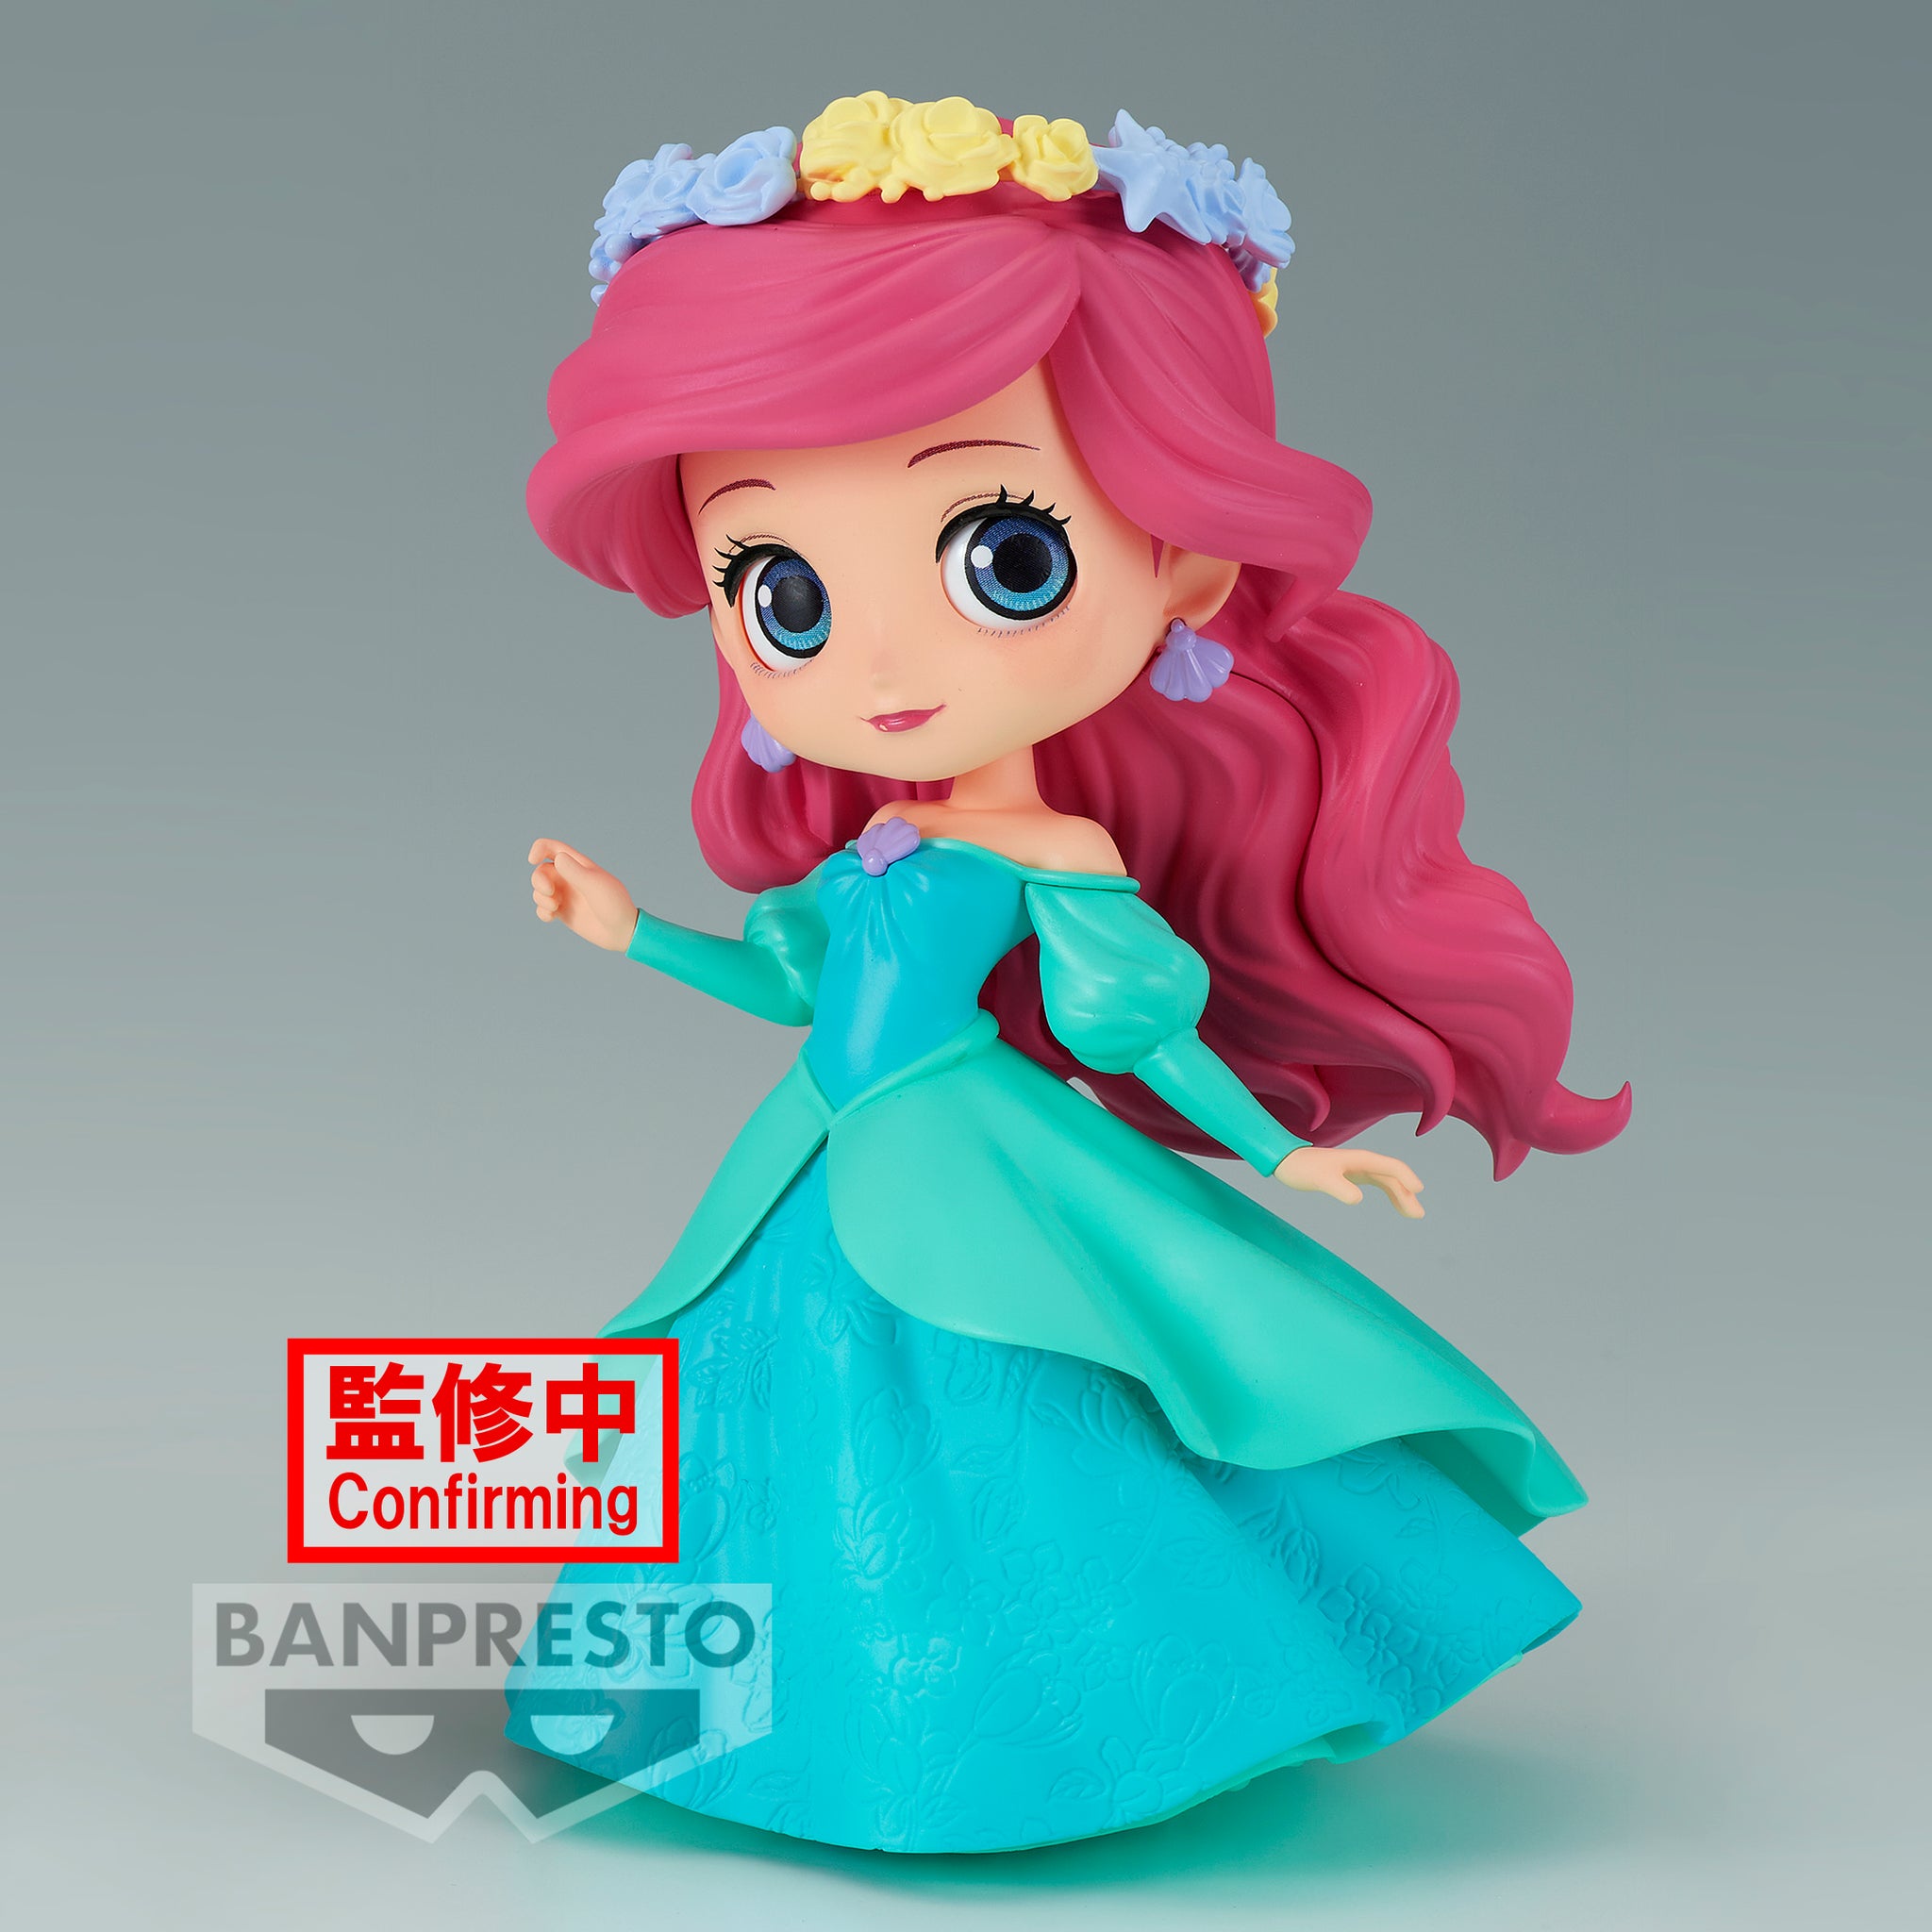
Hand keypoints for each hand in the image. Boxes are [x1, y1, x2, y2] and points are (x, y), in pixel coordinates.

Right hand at [527, 839, 636, 951]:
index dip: (539, 849)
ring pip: (539, 890)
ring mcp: (565, 895)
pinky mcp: (563, 912)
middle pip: (541, 871)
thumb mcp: (595, 886)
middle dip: (538, 880)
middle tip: (550, 892)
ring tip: (554, 908)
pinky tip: (551, 917)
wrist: (621, 932)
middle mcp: (569, 878)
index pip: (553, 848)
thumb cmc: (613, 904)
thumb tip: (557, 858)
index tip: (533, 860)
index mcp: (578, 865)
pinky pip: (542, 908)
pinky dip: (542, 912)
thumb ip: (576, 872)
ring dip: (540, 898)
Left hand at [1273, 1145, 1424, 1218]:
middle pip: (1393, 1176)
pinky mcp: (1352, 1175)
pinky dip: (1390, 1193)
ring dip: (1402, 1195)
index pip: (1390, 1167)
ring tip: (1413, 1214)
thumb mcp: (1320, 1179)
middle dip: (1407, 1193)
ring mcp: (1359, 1168)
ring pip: (1388, 1180)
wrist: (1286, 1161)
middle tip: (1418, 1215)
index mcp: (1360, 1159)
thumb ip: (1338, 1188)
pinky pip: (1378, 1183)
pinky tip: (1395, 1204)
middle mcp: (1363, 1161)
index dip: (1405, 1178)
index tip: (1417, 1191)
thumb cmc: (1302, 1168)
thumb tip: (1358, 1199)